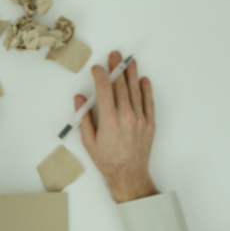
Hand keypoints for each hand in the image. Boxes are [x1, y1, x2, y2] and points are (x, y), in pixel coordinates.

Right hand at [75, 51, 157, 202]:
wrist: (128, 174)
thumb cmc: (107, 160)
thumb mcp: (88, 141)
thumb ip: (84, 118)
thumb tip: (80, 99)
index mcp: (109, 120)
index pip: (104, 90)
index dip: (101, 75)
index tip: (97, 68)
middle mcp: (126, 117)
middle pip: (121, 86)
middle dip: (117, 69)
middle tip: (115, 56)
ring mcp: (140, 119)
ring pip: (135, 91)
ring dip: (132, 74)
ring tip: (129, 61)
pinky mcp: (149, 123)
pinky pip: (148, 101)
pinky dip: (146, 89)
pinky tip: (143, 79)